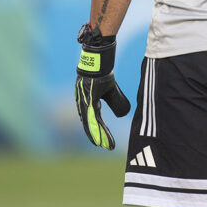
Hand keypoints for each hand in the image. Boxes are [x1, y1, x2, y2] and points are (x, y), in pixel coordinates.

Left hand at [75, 24, 130, 149]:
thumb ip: (116, 102)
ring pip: (89, 122)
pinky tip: (96, 133)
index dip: (98, 130)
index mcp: (89, 101)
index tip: (103, 142)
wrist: (99, 60)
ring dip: (96, 134)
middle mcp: (83, 102)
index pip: (93, 119)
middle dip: (97, 136)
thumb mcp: (111, 90)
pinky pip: (90, 116)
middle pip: (90, 123)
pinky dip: (93, 126)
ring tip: (100, 145)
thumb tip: (123, 113)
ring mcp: (84, 100)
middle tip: (104, 147)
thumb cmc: (103, 73)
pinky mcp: (87, 98)